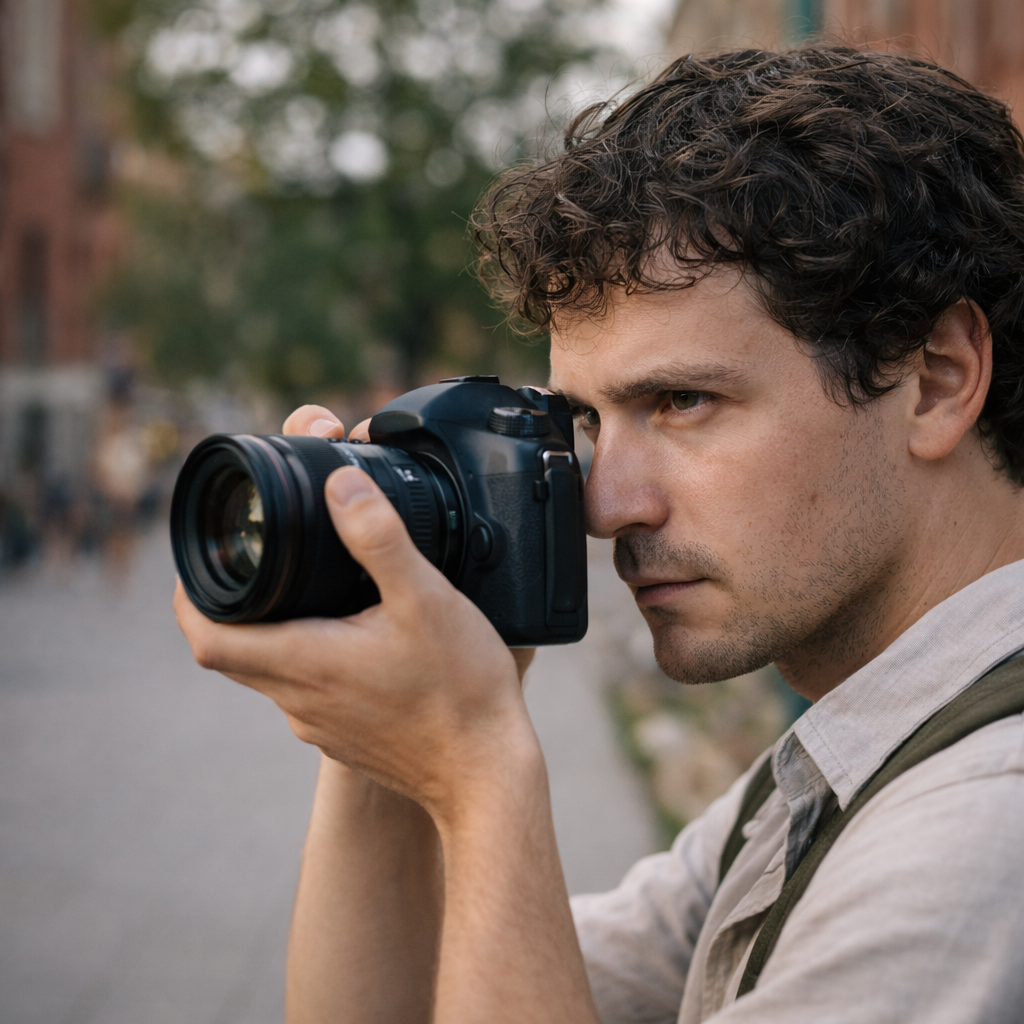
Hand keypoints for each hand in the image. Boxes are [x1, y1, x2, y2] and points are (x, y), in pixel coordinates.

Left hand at [174, 404, 539, 819]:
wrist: (486, 776)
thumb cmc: (460, 692)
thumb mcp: (426, 599)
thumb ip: (380, 538)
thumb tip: (342, 484)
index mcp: (305, 662)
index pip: (205, 635)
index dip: (188, 594)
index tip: (201, 559)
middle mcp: (299, 699)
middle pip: (228, 651)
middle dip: (229, 604)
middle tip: (252, 561)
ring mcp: (319, 723)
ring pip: (268, 670)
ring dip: (271, 629)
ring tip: (304, 588)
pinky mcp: (343, 736)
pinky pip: (304, 690)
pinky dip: (307, 655)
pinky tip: (351, 637)